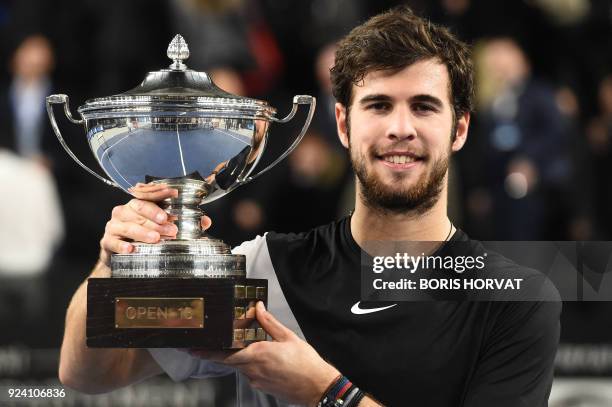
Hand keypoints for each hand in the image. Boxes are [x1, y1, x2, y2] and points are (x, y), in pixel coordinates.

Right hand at [98, 182, 211, 265]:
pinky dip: (122, 244)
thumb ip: (184, 224)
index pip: (148, 195)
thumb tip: (205, 221)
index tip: (174, 193)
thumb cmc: (143, 240)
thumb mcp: (162, 230)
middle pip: (139, 209)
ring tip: (156, 238)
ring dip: (143, 231)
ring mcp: (114, 226)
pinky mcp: (107, 242)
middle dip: (155, 216)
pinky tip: (131, 248)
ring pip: (128, 225)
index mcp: (137, 205)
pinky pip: (113, 241)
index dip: (161, 193)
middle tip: (170, 226)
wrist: (120, 259)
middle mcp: (124, 212)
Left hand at [207, 302, 339, 405]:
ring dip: (241, 357)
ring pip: (241, 367)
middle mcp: (253, 370)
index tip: (194, 349)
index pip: (225, 354)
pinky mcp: (262, 387)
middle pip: (229, 360)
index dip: (207, 352)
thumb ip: (269, 323)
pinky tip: (265, 360)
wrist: (317, 387)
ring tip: (253, 348)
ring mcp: (257, 381)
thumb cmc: (305, 364)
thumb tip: (258, 308)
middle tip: (209, 346)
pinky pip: (251, 374)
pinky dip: (252, 365)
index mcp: (257, 354)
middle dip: (219, 353)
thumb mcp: (288, 337)